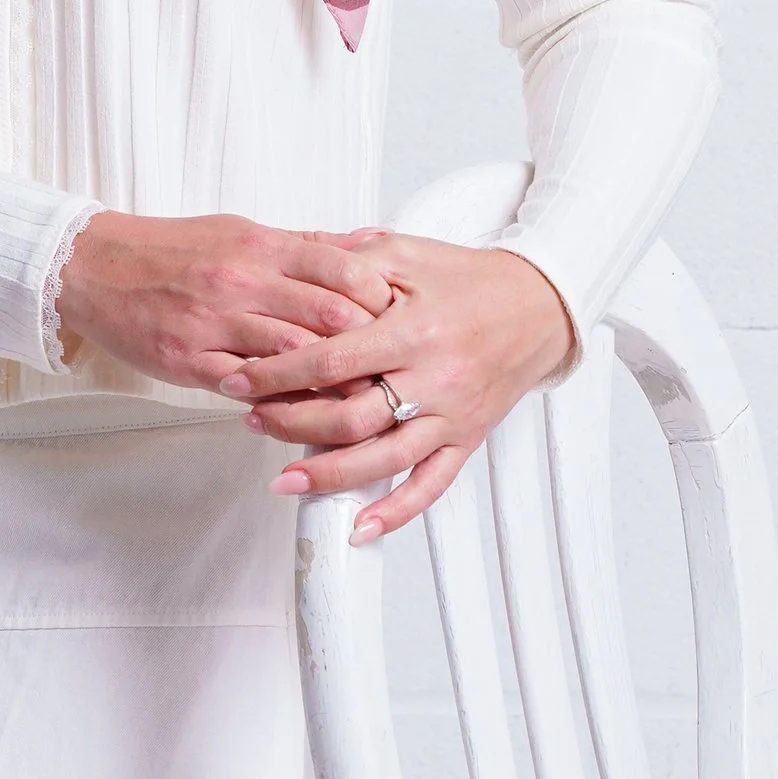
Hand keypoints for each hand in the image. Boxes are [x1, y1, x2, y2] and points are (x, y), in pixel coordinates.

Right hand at [55, 210, 398, 392]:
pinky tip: (303, 413)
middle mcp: (242, 281)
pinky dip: (281, 403)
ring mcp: (215, 323)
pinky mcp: (189, 360)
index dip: (381, 298)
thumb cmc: (173, 249)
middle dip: (368, 345)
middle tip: (394, 367)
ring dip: (331, 383)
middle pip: (328, 316)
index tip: (401, 318)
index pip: (343, 270)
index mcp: (260, 247)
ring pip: (294, 358)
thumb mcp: (242, 231)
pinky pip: (247, 388)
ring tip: (360, 400)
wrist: (95, 267)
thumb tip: (365, 245)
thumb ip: (304, 246)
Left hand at [218, 231, 576, 542]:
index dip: (277, 373)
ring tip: (284, 480)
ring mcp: (451, 415)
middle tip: (251, 421)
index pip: (332, 360)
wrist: (539, 306)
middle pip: (351, 417)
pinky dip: (396, 512)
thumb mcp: (407, 252)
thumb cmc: (469, 279)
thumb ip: (348, 256)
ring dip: (329, 476)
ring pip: (383, 459)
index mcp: (412, 330)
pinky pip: (431, 485)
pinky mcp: (467, 439)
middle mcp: (433, 379)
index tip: (238, 379)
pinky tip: (359, 528)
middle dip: (292, 424)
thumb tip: (291, 251)